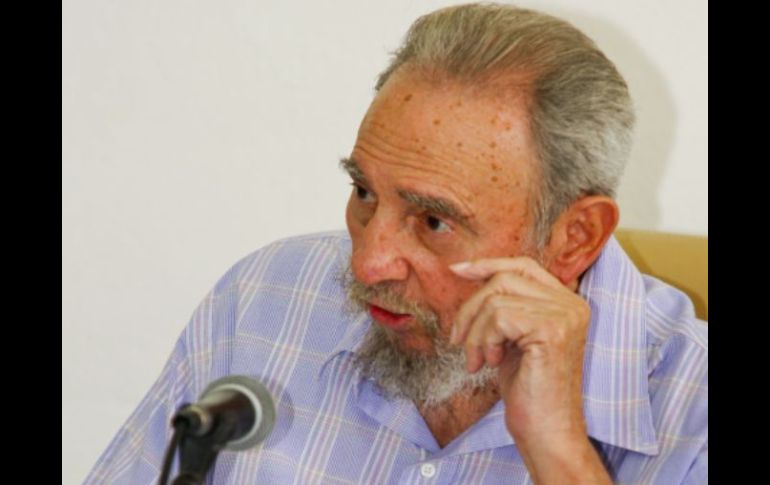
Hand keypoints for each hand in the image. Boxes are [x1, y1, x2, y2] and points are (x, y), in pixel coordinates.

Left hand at [450, 257, 610, 483]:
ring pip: (496, 298)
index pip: (524, 266)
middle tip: (459, 340)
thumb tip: (470, 273)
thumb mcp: (513, 338)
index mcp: (567, 302)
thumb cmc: (528, 390)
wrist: (546, 432)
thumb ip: (505, 306)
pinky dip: (483, 339)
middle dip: (471, 307)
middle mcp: (572, 304)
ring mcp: (564, 315)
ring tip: (477, 359)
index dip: (488, 264)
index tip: (457, 271)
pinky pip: (498, 316)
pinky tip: (490, 363)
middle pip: (504, 278)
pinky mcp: (551, 330)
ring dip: (475, 331)